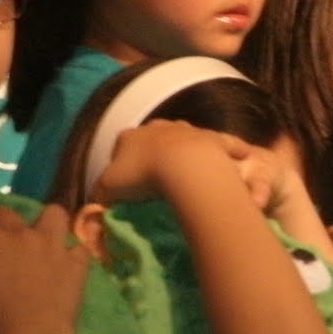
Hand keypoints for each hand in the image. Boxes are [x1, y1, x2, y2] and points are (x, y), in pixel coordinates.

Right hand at [91, 121, 262, 207]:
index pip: (121, 147)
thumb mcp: (109, 187)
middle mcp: (159, 127)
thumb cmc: (141, 175)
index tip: (129, 185)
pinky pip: (224, 143)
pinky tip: (237, 159)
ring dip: (185, 151)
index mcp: (130, 136)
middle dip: (154, 154)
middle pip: (153, 139)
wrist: (182, 164)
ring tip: (188, 173)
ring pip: (185, 137)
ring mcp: (188, 130)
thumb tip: (95, 206)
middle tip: (157, 179)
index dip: (123, 164)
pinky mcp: (214, 138)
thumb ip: (99, 195)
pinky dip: (230, 150)